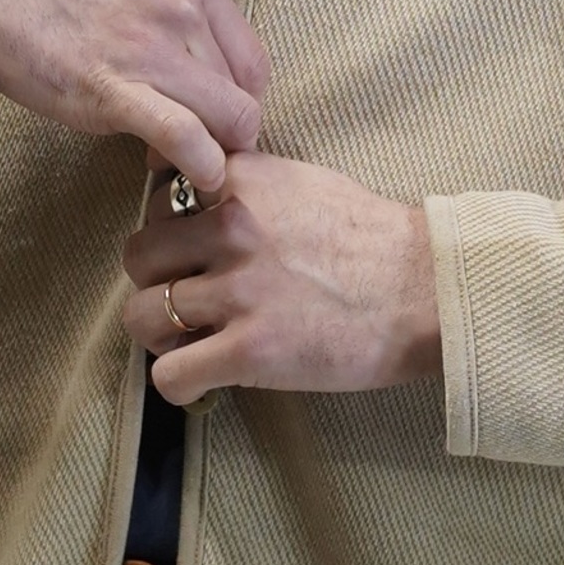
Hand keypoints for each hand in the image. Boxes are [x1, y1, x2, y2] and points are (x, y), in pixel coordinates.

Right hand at [0, 0, 266, 199]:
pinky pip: (187, 139)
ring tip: (176, 161)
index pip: (253, 60)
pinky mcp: (115, 91)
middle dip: (227, 133)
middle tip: (194, 147)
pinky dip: (202, 168)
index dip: (239, 101)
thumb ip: (174, 12)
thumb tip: (197, 64)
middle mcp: (184, 8)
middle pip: (245, 95)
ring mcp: (152, 49)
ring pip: (228, 120)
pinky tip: (193, 178)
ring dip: (213, 154)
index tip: (211, 119)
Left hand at [121, 150, 443, 404]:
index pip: (156, 200)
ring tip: (191, 342)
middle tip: (186, 302)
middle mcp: (229, 231)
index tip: (191, 253)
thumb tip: (203, 186)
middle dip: (155, 282)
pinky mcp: (249, 350)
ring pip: (142, 316)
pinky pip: (170, 375)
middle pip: (139, 257)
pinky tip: (202, 378)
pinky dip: (177, 382)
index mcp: (239, 184)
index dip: (169, 231)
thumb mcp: (302, 182)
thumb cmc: (373, 240)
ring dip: (160, 335)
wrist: (424, 291)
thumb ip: (246, 184)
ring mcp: (237, 292)